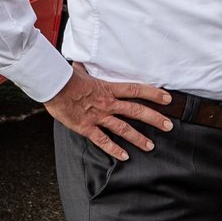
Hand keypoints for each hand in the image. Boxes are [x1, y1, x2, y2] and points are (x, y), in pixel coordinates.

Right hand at [44, 62, 173, 161]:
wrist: (52, 85)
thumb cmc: (64, 76)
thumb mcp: (79, 70)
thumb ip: (85, 69)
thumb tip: (82, 64)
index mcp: (107, 88)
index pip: (136, 90)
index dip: (154, 94)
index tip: (168, 98)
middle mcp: (107, 103)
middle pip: (136, 111)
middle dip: (155, 119)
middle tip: (169, 126)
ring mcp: (97, 116)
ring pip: (123, 128)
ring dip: (138, 138)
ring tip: (150, 146)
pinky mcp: (86, 127)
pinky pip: (103, 140)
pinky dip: (114, 149)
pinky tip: (124, 156)